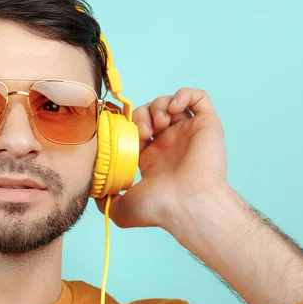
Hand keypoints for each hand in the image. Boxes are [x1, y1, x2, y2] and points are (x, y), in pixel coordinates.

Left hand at [96, 88, 228, 233]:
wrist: (187, 205)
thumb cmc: (159, 208)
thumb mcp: (121, 208)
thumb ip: (105, 200)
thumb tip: (95, 193)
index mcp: (153, 157)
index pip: (137, 128)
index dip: (128, 125)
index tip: (124, 135)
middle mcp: (172, 143)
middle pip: (151, 112)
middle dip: (142, 114)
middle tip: (143, 131)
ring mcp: (189, 133)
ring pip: (171, 102)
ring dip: (159, 105)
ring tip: (158, 123)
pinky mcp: (207, 125)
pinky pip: (198, 98)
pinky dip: (183, 95)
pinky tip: (173, 109)